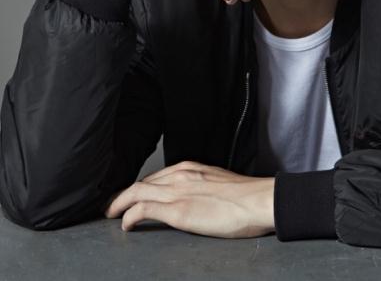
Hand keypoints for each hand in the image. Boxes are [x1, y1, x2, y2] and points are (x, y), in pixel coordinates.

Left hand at [103, 160, 275, 237]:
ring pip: (136, 192)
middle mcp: (180, 175)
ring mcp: (178, 192)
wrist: (258, 200)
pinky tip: (125, 224)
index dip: (140, 186)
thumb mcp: (218, 182)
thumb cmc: (245, 196)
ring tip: (111, 213)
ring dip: (119, 203)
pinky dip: (129, 215)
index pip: (156, 176)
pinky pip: (144, 209)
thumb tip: (197, 197)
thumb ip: (202, 185)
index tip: (133, 194)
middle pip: (141, 182)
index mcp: (190, 168)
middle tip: (112, 204)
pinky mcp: (178, 211)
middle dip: (122, 194)